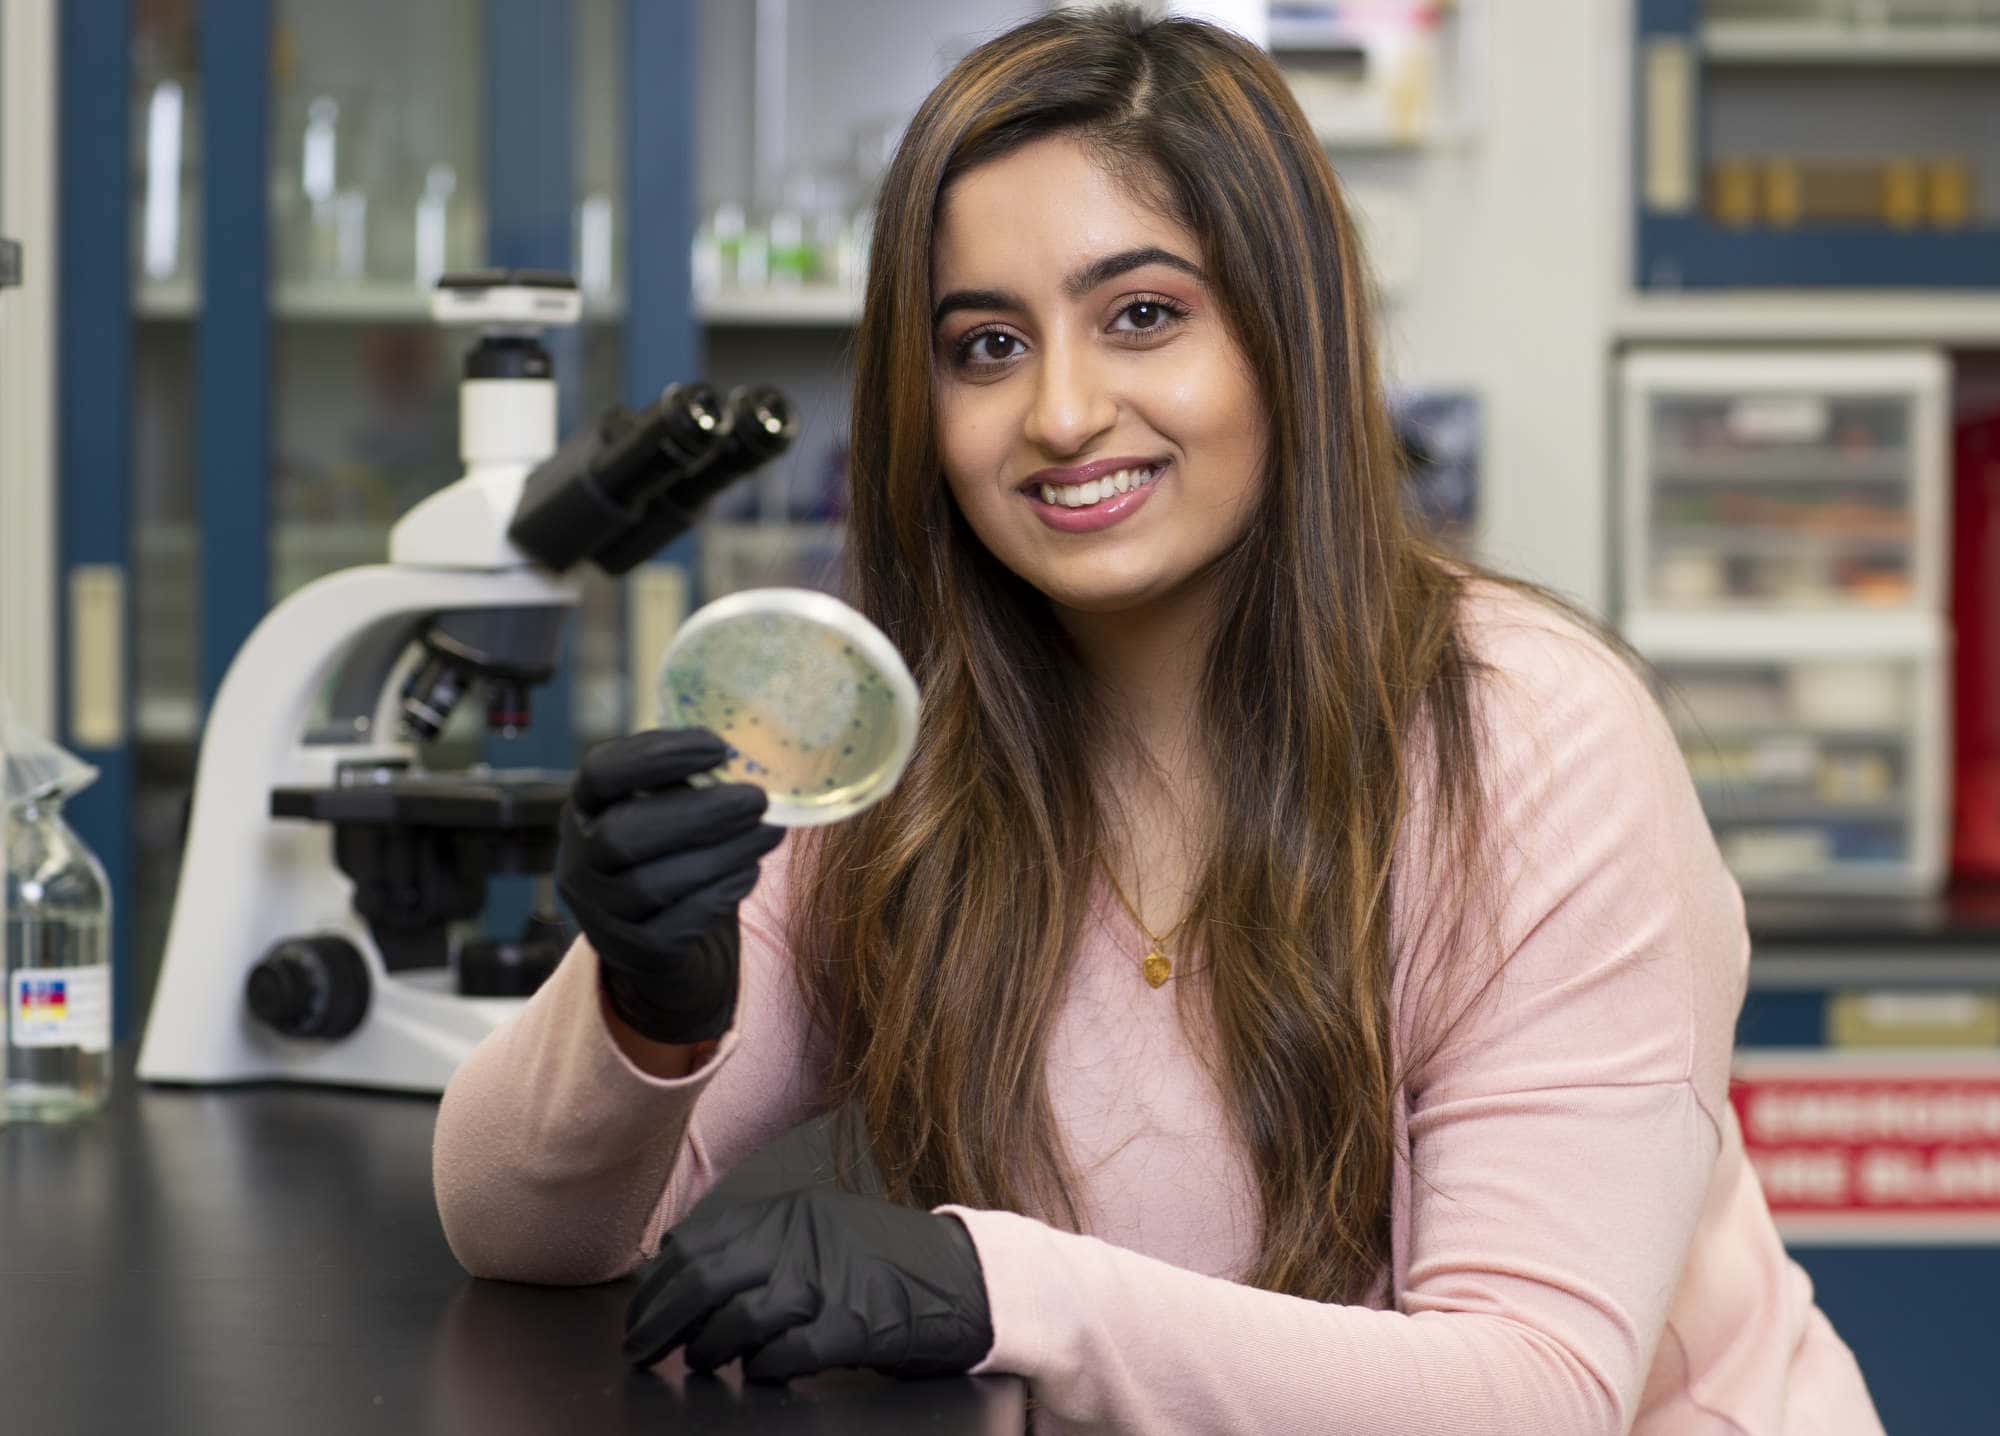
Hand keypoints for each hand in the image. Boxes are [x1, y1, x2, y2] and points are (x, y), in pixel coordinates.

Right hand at [556, 728, 783, 1044]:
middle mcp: (578, 862)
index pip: (599, 774)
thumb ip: (695, 781)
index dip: (654, 756)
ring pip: (650, 886)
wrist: (667, 943)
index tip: (717, 746)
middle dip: (698, 814)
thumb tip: (749, 753)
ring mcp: (598, 914)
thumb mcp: (674, 810)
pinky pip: (671, 929)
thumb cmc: (676, 856)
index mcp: (585, 810)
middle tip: (757, 800)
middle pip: (621, 835)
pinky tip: (749, 873)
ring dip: (720, 855)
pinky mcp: (631, 955)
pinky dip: (716, 896)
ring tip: (768, 834)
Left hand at [624, 1189, 994, 1381]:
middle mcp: (804, 1236)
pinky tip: (759, 1372)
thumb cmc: (886, 1260)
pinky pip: (787, 1353)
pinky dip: (762, 1368)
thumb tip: (679, 1264)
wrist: (968, 1277)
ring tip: (701, 1361)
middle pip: (706, 1278)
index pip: (698, 1240)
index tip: (639, 1312)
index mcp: (790, 1209)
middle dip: (660, 1321)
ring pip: (739, 1318)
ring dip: (708, 1348)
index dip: (656, 1282)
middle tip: (641, 1351)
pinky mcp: (855, 1325)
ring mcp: (831, 1279)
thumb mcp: (820, 1228)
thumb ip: (761, 1240)